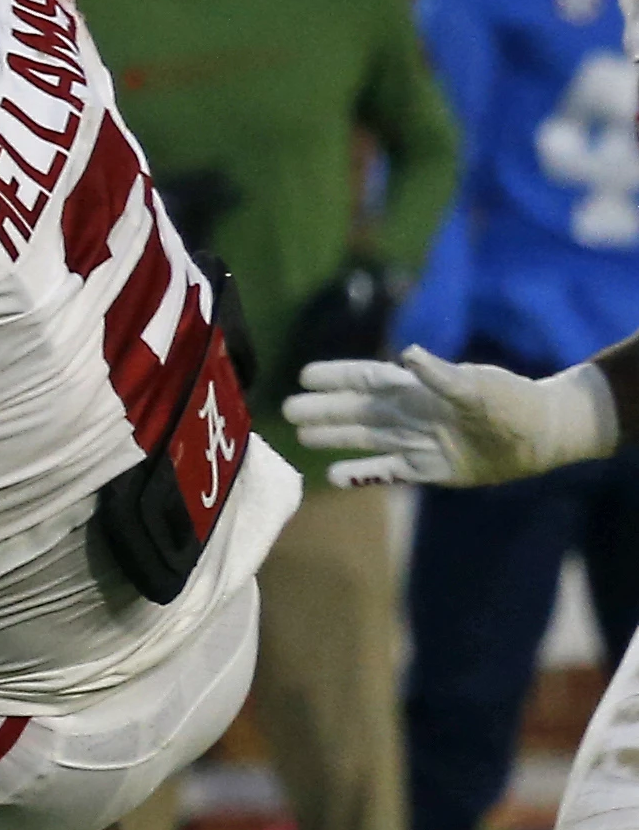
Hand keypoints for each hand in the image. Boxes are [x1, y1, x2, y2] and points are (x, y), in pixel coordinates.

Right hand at [285, 348, 617, 487]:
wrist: (541, 436)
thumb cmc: (513, 403)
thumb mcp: (478, 386)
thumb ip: (441, 375)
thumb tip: (407, 354)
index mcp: (421, 389)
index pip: (370, 380)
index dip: (338, 378)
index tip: (304, 375)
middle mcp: (413, 413)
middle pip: (360, 411)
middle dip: (325, 409)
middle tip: (287, 409)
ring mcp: (418, 442)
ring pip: (367, 438)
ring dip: (336, 437)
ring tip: (302, 436)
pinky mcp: (429, 469)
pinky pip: (388, 472)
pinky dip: (362, 473)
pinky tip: (334, 475)